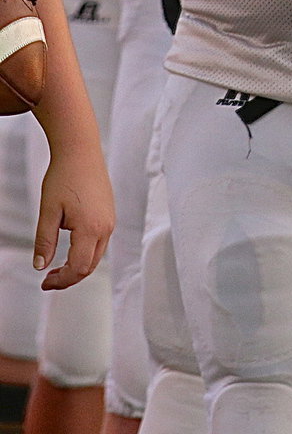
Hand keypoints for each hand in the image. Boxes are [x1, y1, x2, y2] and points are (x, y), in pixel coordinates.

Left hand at [33, 147, 114, 289]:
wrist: (80, 151)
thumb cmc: (64, 176)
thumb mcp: (48, 212)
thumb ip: (44, 242)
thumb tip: (41, 266)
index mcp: (91, 229)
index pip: (78, 268)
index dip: (61, 281)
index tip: (45, 282)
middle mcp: (105, 226)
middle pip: (90, 266)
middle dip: (70, 277)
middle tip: (49, 279)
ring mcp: (110, 219)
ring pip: (97, 255)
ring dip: (78, 265)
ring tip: (57, 266)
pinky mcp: (109, 213)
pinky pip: (100, 241)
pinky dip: (86, 252)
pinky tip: (71, 248)